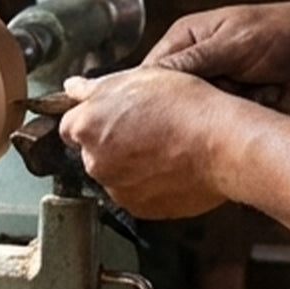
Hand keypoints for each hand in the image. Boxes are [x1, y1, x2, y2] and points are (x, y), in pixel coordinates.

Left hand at [59, 69, 232, 219]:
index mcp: (87, 128)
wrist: (219, 144)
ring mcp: (116, 190)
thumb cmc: (183, 107)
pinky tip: (171, 165)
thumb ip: (95, 88)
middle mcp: (95, 163)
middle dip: (112, 142)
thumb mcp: (138, 77)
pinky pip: (137, 194)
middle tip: (146, 126)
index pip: (70, 126)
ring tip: (164, 146)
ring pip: (116, 174)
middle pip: (93, 152)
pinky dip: (148, 183)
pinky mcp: (139, 209)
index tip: (113, 114)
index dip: (93, 117)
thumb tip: (72, 89)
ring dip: (130, 164)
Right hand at [144, 2, 289, 109]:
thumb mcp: (233, 42)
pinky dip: (232, 121)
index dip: (150, 95)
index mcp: (185, 40)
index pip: (150, 74)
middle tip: (224, 88)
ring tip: (244, 89)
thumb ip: (193, 61)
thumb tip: (152, 79)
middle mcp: (193, 66)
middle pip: (170, 102)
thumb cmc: (283, 32)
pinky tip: (251, 100)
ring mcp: (209, 89)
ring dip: (219, 110)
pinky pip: (215, 127)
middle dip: (194, 104)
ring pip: (193, 118)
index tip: (161, 108)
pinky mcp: (224, 110)